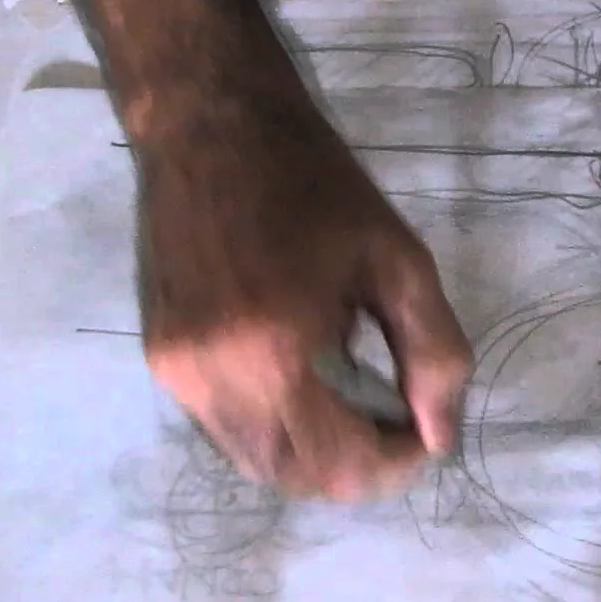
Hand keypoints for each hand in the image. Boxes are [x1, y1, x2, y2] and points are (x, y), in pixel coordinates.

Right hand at [125, 24, 471, 500]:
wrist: (208, 124)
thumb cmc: (314, 183)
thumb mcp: (398, 259)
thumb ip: (433, 353)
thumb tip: (441, 437)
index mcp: (275, 351)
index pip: (340, 466)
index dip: (395, 464)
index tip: (422, 426)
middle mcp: (213, 380)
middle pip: (294, 477)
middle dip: (355, 464)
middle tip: (391, 411)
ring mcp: (177, 375)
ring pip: (255, 461)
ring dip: (313, 450)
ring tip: (350, 388)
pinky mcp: (159, 361)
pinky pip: (224, 427)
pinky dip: (274, 423)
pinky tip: (300, 370)